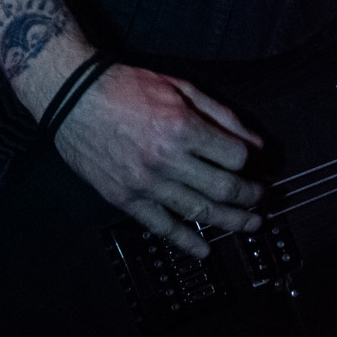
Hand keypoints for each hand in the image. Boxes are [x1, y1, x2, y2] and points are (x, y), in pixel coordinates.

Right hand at [51, 63, 264, 257]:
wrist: (74, 98)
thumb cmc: (126, 87)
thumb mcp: (182, 88)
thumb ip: (222, 116)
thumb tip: (254, 142)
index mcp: (183, 128)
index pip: (235, 157)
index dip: (251, 162)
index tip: (256, 164)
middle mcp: (167, 159)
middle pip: (224, 188)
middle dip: (250, 195)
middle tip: (262, 197)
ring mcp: (145, 183)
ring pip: (199, 212)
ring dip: (231, 221)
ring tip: (250, 224)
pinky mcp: (125, 198)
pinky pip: (161, 226)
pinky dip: (186, 241)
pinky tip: (204, 249)